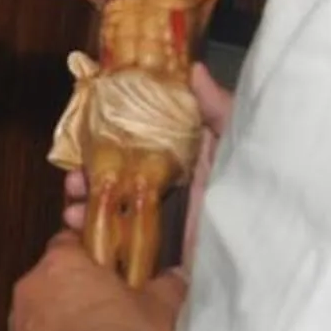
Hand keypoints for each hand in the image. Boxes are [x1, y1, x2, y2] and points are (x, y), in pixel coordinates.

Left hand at [10, 232, 180, 330]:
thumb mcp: (162, 308)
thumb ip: (165, 285)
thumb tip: (173, 276)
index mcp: (60, 265)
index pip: (68, 242)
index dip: (90, 254)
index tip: (108, 266)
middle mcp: (30, 290)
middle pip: (50, 281)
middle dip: (75, 291)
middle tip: (108, 309)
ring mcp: (17, 329)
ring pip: (39, 317)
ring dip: (60, 325)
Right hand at [77, 64, 236, 262]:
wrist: (256, 260)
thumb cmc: (252, 198)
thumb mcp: (237, 146)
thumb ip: (219, 111)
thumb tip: (193, 70)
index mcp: (186, 158)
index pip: (138, 139)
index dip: (108, 134)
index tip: (84, 130)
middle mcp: (169, 185)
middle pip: (116, 172)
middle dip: (89, 172)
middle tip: (75, 177)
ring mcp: (159, 219)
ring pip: (108, 203)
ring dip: (84, 200)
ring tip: (74, 204)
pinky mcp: (153, 248)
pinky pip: (113, 237)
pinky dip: (89, 231)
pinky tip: (78, 226)